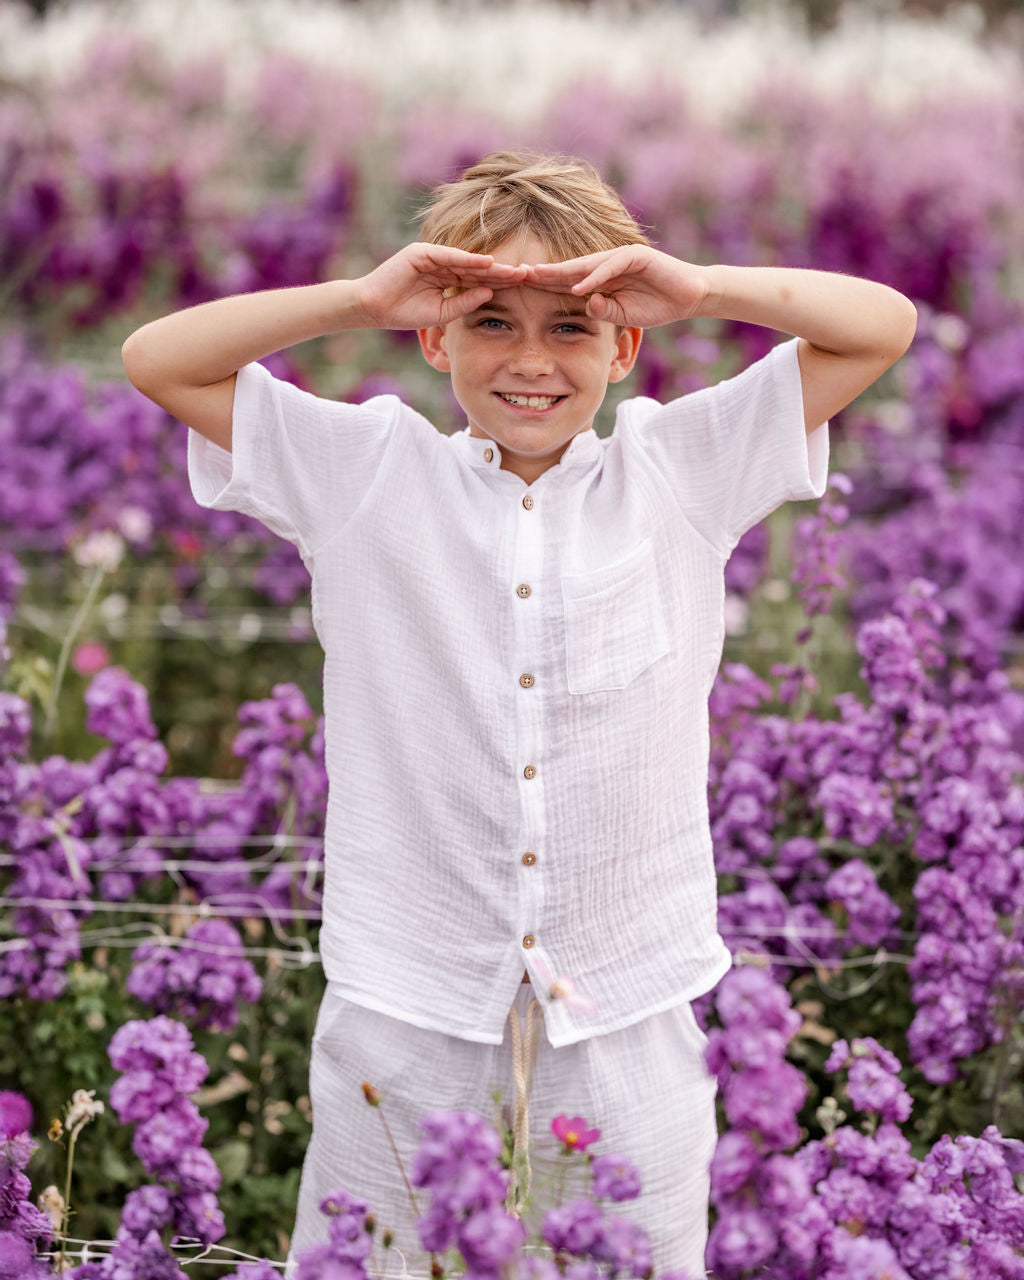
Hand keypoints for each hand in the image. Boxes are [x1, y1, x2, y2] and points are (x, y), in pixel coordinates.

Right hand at [355, 243, 528, 329]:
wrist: (373, 308)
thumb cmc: (405, 313)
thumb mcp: (442, 313)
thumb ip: (464, 302)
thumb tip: (490, 293)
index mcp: (449, 279)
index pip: (479, 280)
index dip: (501, 283)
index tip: (523, 288)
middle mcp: (443, 264)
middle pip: (478, 268)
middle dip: (502, 272)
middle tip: (528, 275)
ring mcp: (433, 256)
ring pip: (467, 260)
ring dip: (490, 265)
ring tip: (513, 270)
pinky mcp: (421, 252)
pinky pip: (448, 256)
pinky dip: (467, 259)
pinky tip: (486, 262)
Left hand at [523, 246, 710, 327]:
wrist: (689, 297)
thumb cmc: (656, 306)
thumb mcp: (622, 315)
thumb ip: (603, 311)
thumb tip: (586, 303)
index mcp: (600, 278)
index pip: (567, 281)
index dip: (545, 285)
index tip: (521, 290)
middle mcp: (606, 264)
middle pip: (569, 269)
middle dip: (543, 273)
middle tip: (516, 275)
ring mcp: (620, 258)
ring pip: (585, 264)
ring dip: (561, 271)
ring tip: (537, 277)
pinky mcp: (636, 256)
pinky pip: (611, 267)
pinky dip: (595, 277)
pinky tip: (578, 286)